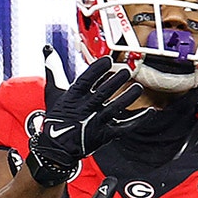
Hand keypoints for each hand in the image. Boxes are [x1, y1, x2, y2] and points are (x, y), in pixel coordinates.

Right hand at [28, 47, 149, 172]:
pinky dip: (138, 120)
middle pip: (102, 93)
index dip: (97, 70)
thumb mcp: (53, 93)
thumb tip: (48, 49)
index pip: (86, 80)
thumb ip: (53, 70)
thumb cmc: (56, 118)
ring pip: (114, 109)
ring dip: (127, 98)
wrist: (55, 148)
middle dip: (115, 82)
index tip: (107, 60)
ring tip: (137, 88)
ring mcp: (95, 122)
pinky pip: (124, 127)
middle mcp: (85, 109)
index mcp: (72, 98)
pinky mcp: (104, 135)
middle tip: (126, 71)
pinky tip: (150, 112)